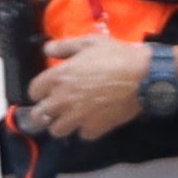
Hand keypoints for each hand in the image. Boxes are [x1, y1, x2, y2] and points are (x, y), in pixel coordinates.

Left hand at [27, 35, 154, 138]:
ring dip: (62, 124)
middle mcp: (62, 100)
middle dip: (43, 113)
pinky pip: (82, 135)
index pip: (33, 91)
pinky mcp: (95, 128)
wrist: (144, 76)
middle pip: (39, 117)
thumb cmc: (116, 56)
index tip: (46, 90)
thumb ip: (64, 46)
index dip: (39, 91)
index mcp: (58, 77)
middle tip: (53, 110)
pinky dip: (86, 129)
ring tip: (71, 118)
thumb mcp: (89, 43)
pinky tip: (92, 121)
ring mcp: (78, 117)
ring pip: (57, 131)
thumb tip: (47, 49)